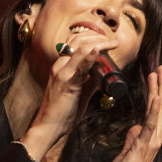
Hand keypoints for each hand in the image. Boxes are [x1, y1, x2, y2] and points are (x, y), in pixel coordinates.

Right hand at [25, 33, 118, 153]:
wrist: (49, 127)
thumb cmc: (63, 111)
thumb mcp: (78, 91)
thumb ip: (89, 82)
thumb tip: (103, 77)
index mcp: (60, 66)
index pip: (73, 41)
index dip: (90, 35)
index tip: (106, 39)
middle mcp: (59, 66)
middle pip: (77, 40)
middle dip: (97, 36)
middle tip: (112, 41)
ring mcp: (62, 73)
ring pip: (79, 48)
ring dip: (98, 42)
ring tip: (112, 44)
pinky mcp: (67, 84)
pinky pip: (79, 67)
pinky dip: (89, 57)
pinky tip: (98, 51)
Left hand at [106, 65, 161, 161]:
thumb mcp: (126, 152)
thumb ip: (132, 139)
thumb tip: (134, 128)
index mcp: (151, 138)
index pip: (160, 112)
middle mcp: (156, 137)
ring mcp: (152, 141)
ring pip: (159, 110)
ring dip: (160, 90)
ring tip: (159, 73)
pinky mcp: (144, 145)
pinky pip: (151, 124)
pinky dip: (154, 110)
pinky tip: (157, 97)